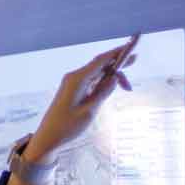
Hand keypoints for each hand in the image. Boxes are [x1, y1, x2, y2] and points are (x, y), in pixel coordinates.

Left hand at [23, 35, 138, 163]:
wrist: (48, 136)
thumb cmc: (67, 126)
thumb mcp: (90, 111)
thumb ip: (103, 93)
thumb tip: (114, 78)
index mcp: (77, 79)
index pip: (100, 60)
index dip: (116, 53)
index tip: (130, 47)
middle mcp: (74, 77)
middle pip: (99, 65)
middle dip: (117, 63)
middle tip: (135, 60)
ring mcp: (72, 83)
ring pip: (96, 73)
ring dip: (111, 77)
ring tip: (127, 86)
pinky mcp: (73, 89)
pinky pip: (91, 80)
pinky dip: (103, 82)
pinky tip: (113, 86)